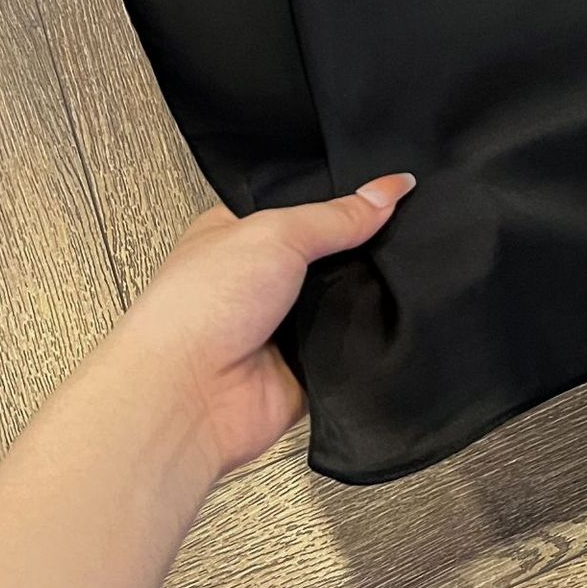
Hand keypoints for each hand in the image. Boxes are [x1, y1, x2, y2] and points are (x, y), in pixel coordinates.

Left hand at [99, 173, 414, 478]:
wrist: (185, 399)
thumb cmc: (197, 308)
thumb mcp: (274, 233)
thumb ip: (337, 215)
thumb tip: (388, 190)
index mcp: (238, 235)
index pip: (304, 205)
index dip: (345, 197)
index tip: (391, 188)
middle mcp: (259, 281)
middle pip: (331, 254)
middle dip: (360, 249)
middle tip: (401, 231)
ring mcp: (282, 327)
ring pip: (346, 300)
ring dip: (362, 295)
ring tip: (392, 277)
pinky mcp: (304, 369)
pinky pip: (351, 348)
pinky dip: (365, 340)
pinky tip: (383, 322)